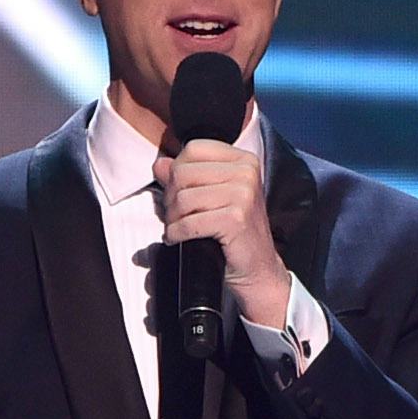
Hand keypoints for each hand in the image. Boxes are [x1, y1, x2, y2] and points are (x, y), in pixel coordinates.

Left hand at [152, 140, 289, 328]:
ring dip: (172, 219)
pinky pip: (188, 223)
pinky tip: (179, 239)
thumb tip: (159, 164)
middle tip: (175, 216)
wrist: (258, 269)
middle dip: (170, 198)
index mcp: (244, 160)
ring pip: (183, 198)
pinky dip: (176, 234)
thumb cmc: (235, 233)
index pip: (193, 149)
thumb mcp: (213, 197)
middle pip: (183, 173)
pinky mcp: (235, 219)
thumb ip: (186, 176)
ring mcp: (243, 195)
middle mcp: (246, 172)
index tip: (179, 193)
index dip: (177, 171)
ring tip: (178, 228)